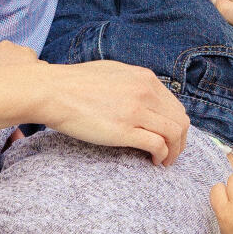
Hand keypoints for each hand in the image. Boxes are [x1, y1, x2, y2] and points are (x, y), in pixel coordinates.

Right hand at [30, 60, 188, 165]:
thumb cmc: (74, 83)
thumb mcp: (112, 72)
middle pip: (180, 121)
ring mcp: (136, 110)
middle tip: (170, 154)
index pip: (176, 106)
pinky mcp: (124, 130)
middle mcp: (145, 92)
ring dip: (174, 151)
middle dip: (180, 142)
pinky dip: (161, 156)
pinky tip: (153, 161)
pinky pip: (158, 144)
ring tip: (164, 161)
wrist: (51, 91)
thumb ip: (133, 83)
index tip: (169, 139)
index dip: (177, 126)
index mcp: (144, 78)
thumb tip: (144, 97)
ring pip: (174, 133)